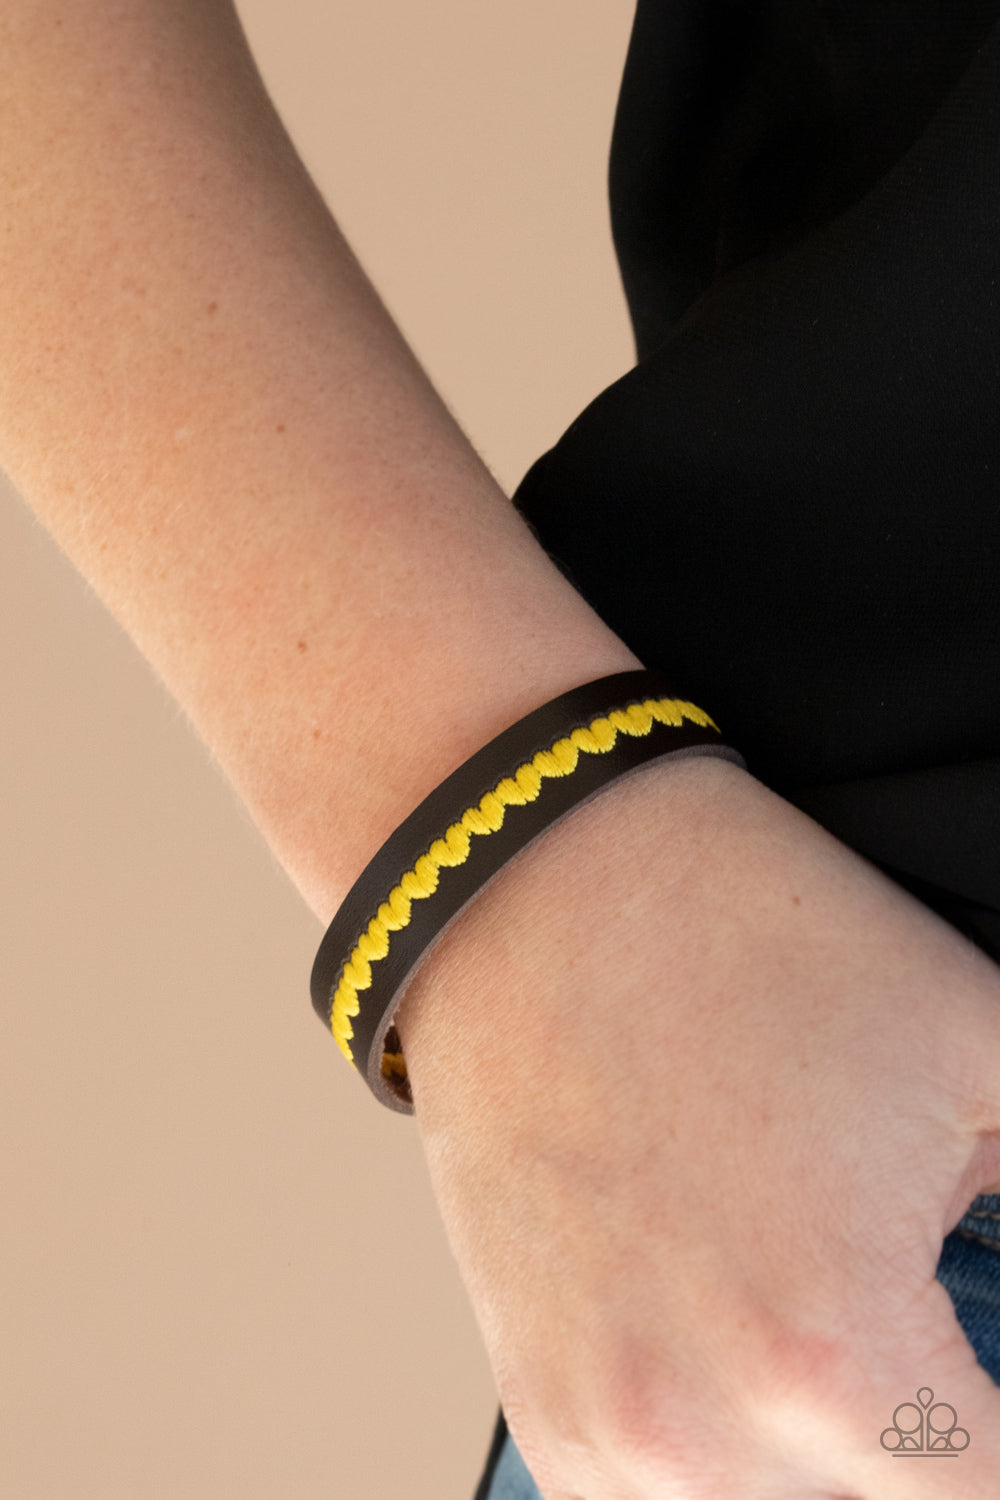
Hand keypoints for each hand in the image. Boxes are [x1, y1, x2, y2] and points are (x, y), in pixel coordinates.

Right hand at [397, 756, 999, 1498]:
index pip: (990, 1491)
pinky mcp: (539, 1396)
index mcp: (832, 1360)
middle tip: (925, 1329)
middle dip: (932, 1430)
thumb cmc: (725, 942)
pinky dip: (725, 1455)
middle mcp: (699, 1433)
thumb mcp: (978, 1044)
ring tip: (822, 1319)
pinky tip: (739, 1349)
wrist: (532, 887)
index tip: (990, 1367)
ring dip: (829, 1455)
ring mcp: (600, 1427)